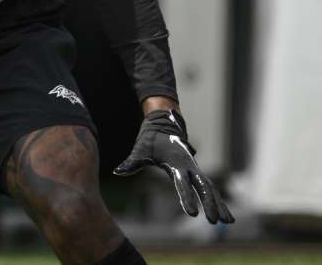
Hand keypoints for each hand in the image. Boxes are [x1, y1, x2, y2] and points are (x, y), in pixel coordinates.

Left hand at [114, 108, 234, 223]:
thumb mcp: (140, 150)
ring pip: (210, 188)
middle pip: (203, 187)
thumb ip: (132, 162)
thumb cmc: (150, 139)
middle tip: (214, 222)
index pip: (182, 183)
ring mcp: (195, 169)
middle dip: (210, 204)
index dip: (187, 197)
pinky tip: (226, 216)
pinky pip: (209, 188)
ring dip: (219, 204)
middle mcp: (189, 166)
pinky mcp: (196, 172)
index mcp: (176, 163)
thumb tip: (118, 171)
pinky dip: (218, 200)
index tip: (192, 214)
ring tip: (229, 222)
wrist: (164, 125)